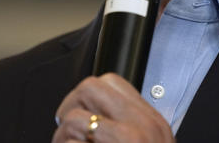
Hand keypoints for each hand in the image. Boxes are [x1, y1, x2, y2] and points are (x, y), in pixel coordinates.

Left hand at [53, 73, 174, 142]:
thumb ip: (131, 128)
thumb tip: (99, 116)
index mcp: (155, 123)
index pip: (113, 81)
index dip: (89, 95)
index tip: (82, 113)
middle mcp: (145, 127)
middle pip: (90, 87)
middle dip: (70, 107)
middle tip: (68, 132)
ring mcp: (130, 138)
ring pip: (74, 117)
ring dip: (63, 137)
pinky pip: (71, 141)